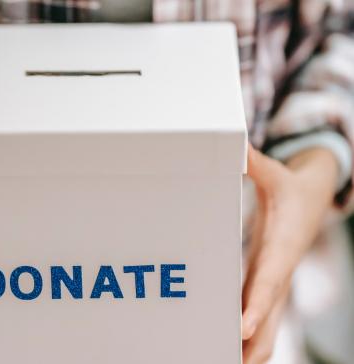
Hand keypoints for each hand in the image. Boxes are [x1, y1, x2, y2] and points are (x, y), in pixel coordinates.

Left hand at [242, 144, 337, 362]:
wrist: (315, 199)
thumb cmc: (291, 189)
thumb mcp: (275, 174)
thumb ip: (254, 163)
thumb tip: (237, 145)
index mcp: (280, 247)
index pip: (268, 281)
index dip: (256, 304)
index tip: (242, 327)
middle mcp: (279, 272)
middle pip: (269, 316)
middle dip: (252, 343)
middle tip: (227, 361)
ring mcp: (276, 283)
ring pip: (270, 326)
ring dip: (252, 348)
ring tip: (220, 362)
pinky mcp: (270, 286)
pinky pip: (264, 319)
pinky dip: (253, 339)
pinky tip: (231, 352)